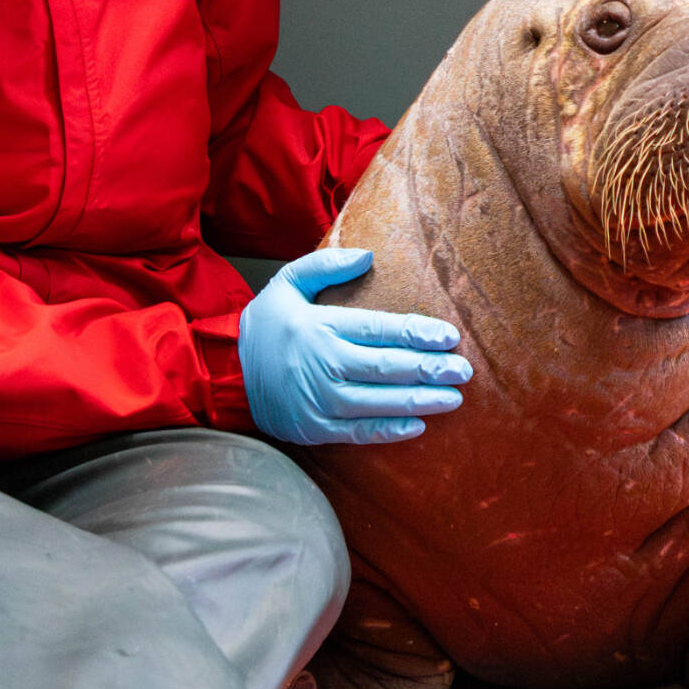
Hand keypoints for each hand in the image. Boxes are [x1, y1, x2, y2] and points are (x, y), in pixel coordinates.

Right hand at [240, 248, 470, 445]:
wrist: (225, 373)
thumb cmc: (266, 326)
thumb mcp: (287, 283)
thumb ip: (326, 266)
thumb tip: (368, 256)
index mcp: (320, 327)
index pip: (379, 329)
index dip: (417, 333)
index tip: (449, 337)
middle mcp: (322, 365)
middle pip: (386, 368)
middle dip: (429, 369)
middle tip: (463, 370)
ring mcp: (318, 400)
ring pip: (379, 403)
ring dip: (420, 401)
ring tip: (454, 398)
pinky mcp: (315, 428)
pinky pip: (359, 432)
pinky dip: (390, 431)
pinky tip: (419, 426)